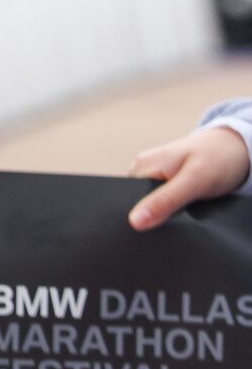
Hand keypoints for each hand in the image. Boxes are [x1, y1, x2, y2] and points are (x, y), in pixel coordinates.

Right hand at [127, 125, 249, 228]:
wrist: (239, 148)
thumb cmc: (220, 158)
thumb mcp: (194, 182)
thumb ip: (164, 201)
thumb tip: (134, 221)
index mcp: (142, 165)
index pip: (128, 199)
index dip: (142, 215)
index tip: (163, 221)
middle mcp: (145, 168)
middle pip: (140, 203)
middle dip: (158, 214)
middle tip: (184, 210)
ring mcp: (156, 174)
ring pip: (153, 204)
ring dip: (169, 211)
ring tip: (188, 205)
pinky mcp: (167, 180)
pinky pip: (163, 200)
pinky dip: (176, 206)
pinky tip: (188, 203)